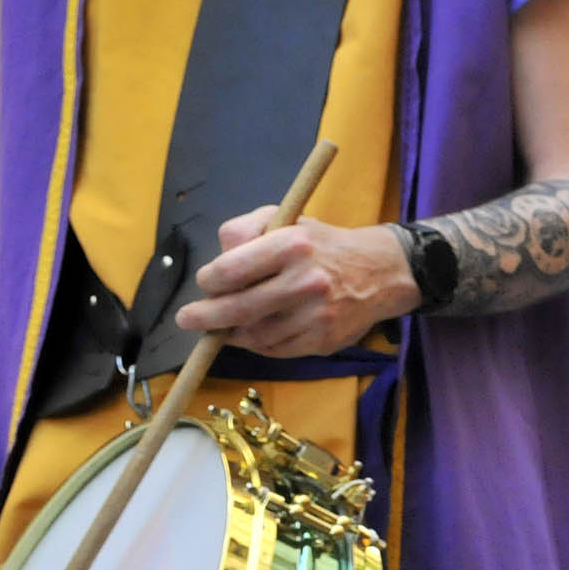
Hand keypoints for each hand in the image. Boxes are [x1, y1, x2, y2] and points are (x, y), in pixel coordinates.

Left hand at [177, 209, 418, 357]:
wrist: (381, 273)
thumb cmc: (322, 245)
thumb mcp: (285, 219)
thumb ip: (244, 230)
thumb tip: (217, 259)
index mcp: (291, 246)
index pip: (231, 270)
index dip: (210, 281)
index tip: (205, 284)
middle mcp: (305, 282)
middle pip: (238, 308)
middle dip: (205, 316)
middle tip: (187, 319)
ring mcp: (316, 316)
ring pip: (256, 334)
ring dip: (233, 332)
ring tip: (224, 326)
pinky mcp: (324, 340)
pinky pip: (278, 350)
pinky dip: (259, 344)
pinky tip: (254, 334)